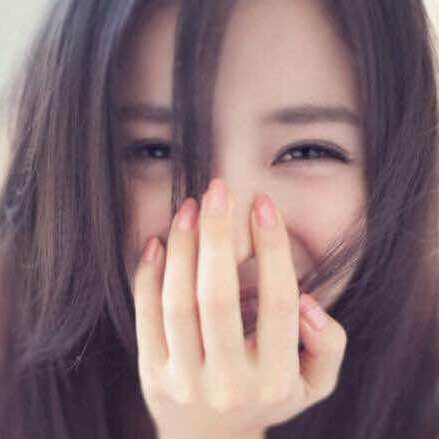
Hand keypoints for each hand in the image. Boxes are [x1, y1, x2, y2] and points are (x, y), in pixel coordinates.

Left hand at [131, 178, 347, 438]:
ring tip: (189, 207)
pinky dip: (148, 274)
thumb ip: (327, 345)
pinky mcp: (152, 374)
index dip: (272, 247)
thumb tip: (308, 302)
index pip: (278, 301)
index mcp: (274, 379)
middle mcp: (228, 382)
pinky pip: (146, 315)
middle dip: (218, 234)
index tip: (263, 203)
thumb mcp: (313, 383)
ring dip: (183, 247)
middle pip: (218, 296)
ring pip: (179, 302)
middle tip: (218, 190)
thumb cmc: (264, 398)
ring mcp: (184, 380)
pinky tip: (157, 241)